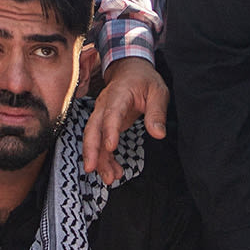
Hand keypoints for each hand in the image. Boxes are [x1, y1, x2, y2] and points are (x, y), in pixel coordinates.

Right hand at [81, 56, 167, 185]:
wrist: (130, 70)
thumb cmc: (144, 80)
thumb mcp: (158, 91)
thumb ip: (157, 112)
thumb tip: (158, 134)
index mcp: (119, 94)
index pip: (111, 113)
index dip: (109, 130)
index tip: (111, 147)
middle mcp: (104, 106)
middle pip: (92, 128)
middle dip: (91, 150)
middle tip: (92, 168)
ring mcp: (101, 116)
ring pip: (94, 139)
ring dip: (99, 160)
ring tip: (110, 178)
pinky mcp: (104, 125)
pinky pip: (100, 143)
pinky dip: (105, 159)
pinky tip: (114, 172)